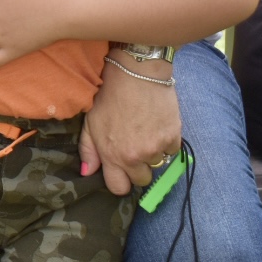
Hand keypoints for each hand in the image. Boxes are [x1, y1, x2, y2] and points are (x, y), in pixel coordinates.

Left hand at [78, 58, 180, 194]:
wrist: (136, 73)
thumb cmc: (109, 96)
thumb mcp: (90, 121)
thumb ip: (88, 150)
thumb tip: (88, 172)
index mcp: (112, 155)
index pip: (118, 188)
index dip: (120, 180)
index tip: (121, 169)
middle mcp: (135, 157)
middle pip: (141, 181)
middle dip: (138, 168)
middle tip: (134, 148)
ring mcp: (155, 149)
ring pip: (158, 165)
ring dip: (152, 154)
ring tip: (145, 132)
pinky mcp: (173, 138)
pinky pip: (172, 151)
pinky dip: (166, 142)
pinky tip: (157, 125)